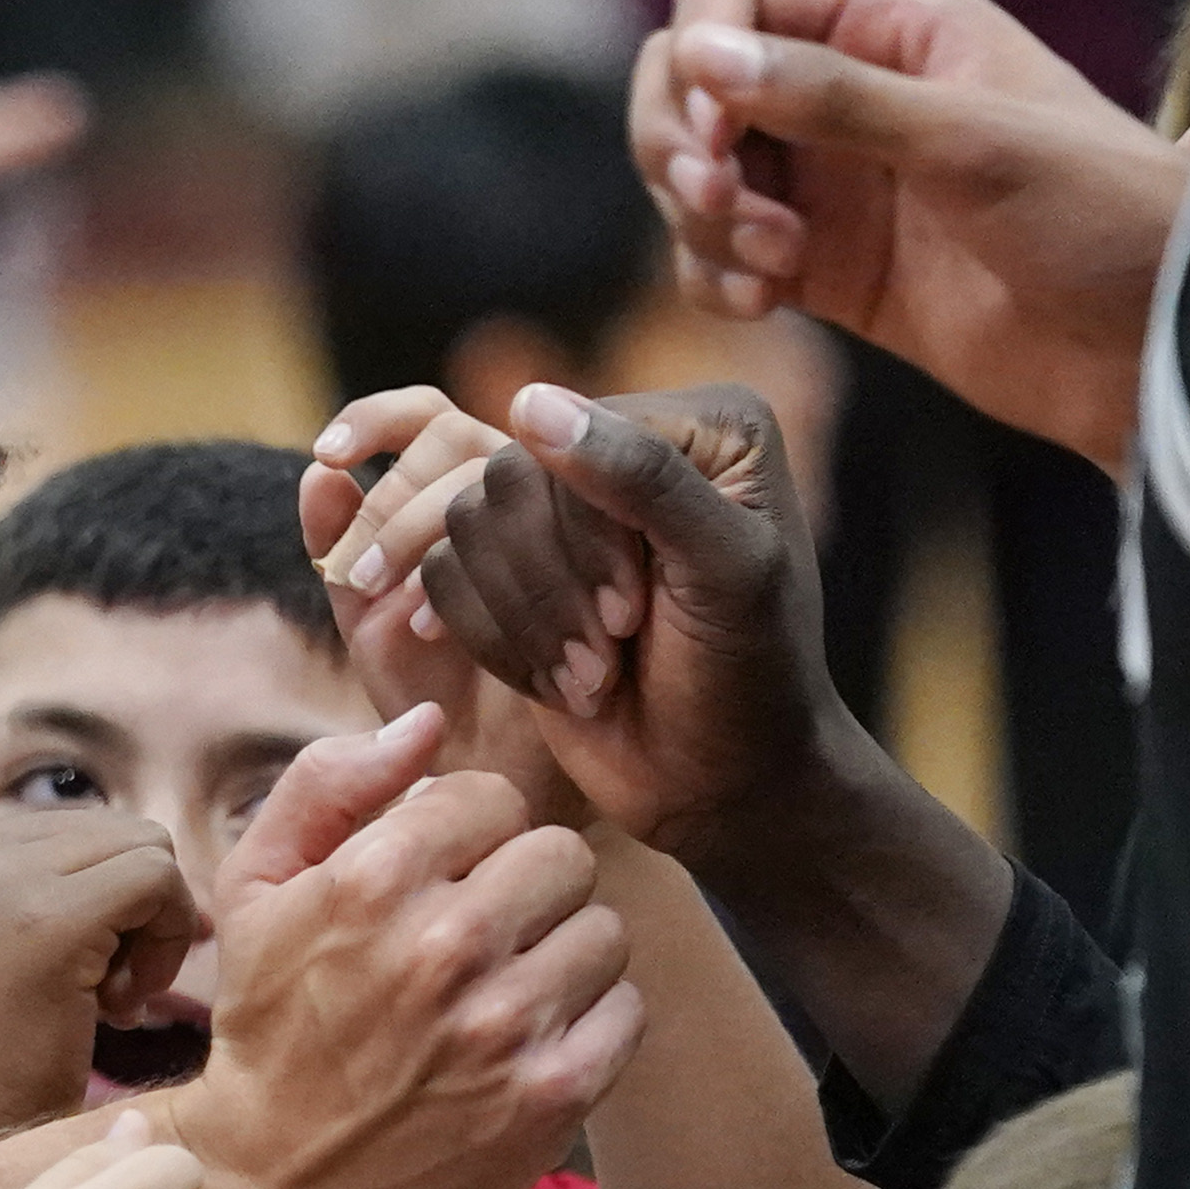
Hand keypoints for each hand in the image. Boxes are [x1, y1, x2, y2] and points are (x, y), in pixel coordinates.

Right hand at [0, 803, 202, 1139]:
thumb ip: (38, 893)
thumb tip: (146, 856)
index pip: (79, 832)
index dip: (111, 903)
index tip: (89, 978)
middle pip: (119, 832)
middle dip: (137, 911)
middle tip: (107, 996)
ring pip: (147, 848)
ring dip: (153, 928)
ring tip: (108, 1003)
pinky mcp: (47, 916)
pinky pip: (158, 881)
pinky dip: (166, 943)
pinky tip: (119, 1009)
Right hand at [163, 711, 641, 1188]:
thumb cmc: (268, 1028)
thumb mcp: (253, 893)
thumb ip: (326, 786)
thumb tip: (427, 724)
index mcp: (371, 879)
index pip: (491, 798)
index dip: (469, 836)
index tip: (442, 882)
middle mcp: (444, 945)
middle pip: (562, 857)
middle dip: (526, 890)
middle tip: (487, 937)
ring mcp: (503, 1025)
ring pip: (604, 932)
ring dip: (564, 957)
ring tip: (511, 992)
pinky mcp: (550, 1097)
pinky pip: (627, 1012)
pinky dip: (593, 1024)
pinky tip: (536, 1042)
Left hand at [294, 390, 582, 831]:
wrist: (497, 778)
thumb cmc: (433, 696)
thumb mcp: (369, 622)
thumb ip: (341, 549)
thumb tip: (318, 473)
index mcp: (462, 491)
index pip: (425, 416)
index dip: (375, 418)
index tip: (328, 453)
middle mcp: (517, 493)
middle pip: (459, 440)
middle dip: (399, 502)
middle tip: (361, 576)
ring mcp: (565, 526)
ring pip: (501, 481)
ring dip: (439, 538)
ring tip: (406, 620)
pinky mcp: (602, 574)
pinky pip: (551, 536)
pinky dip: (490, 575)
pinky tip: (447, 632)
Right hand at [406, 386, 858, 865]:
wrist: (721, 788)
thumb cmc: (747, 681)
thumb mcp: (723, 573)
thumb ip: (642, 478)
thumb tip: (529, 400)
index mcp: (702, 427)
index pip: (574, 438)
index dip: (584, 535)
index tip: (635, 618)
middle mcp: (625, 451)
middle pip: (506, 479)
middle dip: (547, 587)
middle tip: (608, 658)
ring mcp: (563, 514)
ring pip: (462, 526)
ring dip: (522, 624)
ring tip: (589, 681)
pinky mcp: (513, 573)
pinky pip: (442, 576)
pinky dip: (489, 642)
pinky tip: (552, 687)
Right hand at [636, 0, 1188, 466]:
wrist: (1153, 350)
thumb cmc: (1099, 217)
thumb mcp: (972, 144)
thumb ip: (834, 99)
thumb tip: (703, 55)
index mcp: (888, 17)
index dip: (697, 56)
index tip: (715, 139)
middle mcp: (843, 85)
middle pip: (686, 79)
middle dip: (680, 144)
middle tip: (719, 205)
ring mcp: (829, 177)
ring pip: (691, 171)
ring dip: (704, 221)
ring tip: (779, 267)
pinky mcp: (822, 264)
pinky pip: (716, 252)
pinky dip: (715, 275)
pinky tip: (767, 303)